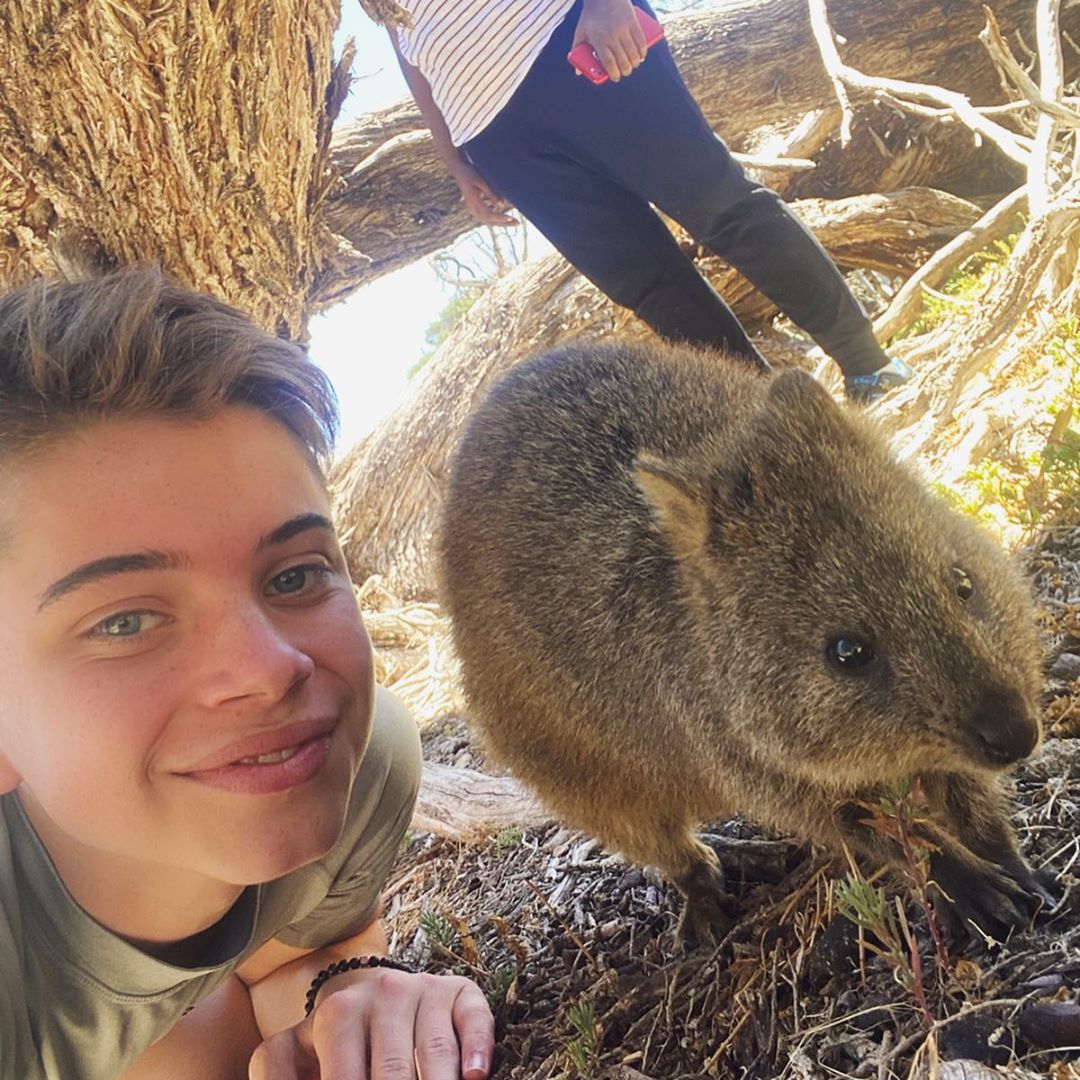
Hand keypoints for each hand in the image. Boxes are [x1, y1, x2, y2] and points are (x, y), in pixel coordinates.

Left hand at [248, 968, 494, 1079]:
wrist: (372, 996)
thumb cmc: (332, 1047)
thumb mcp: (294, 1061)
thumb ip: (282, 1078)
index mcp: (335, 1015)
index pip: (342, 1079)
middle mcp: (380, 994)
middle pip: (392, 1070)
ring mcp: (421, 990)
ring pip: (434, 1049)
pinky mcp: (457, 992)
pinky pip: (472, 1018)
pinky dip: (476, 1049)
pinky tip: (474, 1077)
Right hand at [450, 159, 518, 226]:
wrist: (459, 170)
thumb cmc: (471, 173)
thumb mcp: (481, 181)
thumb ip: (491, 193)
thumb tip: (502, 205)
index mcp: (473, 201)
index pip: (488, 214)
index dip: (500, 217)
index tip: (510, 218)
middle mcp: (471, 208)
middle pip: (489, 221)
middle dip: (503, 223)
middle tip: (517, 223)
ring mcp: (471, 209)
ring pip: (487, 221)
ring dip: (500, 223)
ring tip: (513, 222)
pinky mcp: (473, 208)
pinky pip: (485, 217)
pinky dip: (495, 219)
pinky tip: (505, 218)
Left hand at [574, 0, 647, 82]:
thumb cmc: (590, 15)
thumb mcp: (580, 32)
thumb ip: (577, 51)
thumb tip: (577, 72)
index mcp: (599, 40)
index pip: (609, 63)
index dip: (614, 74)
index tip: (615, 78)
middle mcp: (612, 36)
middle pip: (622, 60)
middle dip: (626, 70)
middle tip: (625, 72)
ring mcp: (623, 29)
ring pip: (633, 53)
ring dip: (635, 63)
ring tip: (633, 66)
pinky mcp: (632, 22)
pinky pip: (640, 41)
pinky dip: (642, 51)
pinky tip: (641, 57)